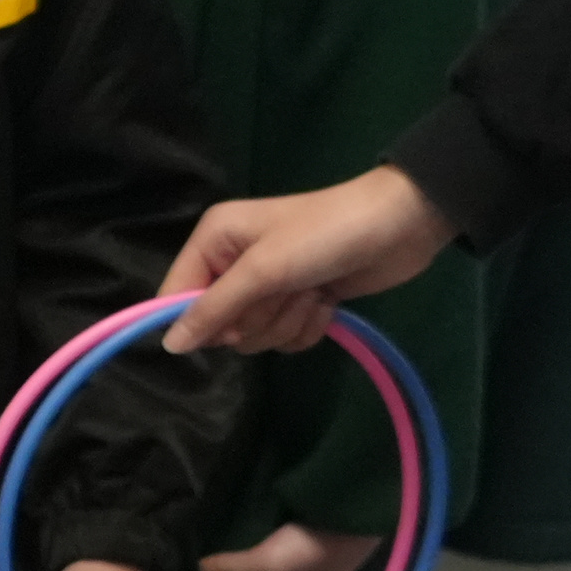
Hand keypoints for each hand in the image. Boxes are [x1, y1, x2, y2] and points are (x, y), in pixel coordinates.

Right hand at [160, 165, 455, 354]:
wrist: (400, 226)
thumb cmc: (324, 236)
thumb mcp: (263, 269)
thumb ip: (214, 308)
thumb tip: (169, 345)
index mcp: (214, 240)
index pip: (177, 295)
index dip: (201, 319)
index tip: (232, 324)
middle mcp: (234, 262)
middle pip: (221, 323)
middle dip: (259, 317)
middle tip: (288, 291)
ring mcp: (269, 284)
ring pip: (255, 335)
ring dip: (288, 321)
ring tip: (314, 291)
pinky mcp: (300, 301)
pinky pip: (285, 337)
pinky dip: (308, 326)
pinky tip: (327, 300)